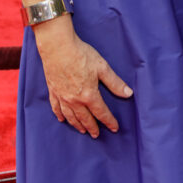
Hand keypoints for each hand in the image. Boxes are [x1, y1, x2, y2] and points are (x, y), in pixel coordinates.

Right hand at [34, 16, 132, 137]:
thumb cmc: (82, 55)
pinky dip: (60, 116)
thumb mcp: (102, 67)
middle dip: (92, 127)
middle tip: (96, 134)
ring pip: (70, 117)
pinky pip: (56, 108)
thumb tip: (129, 93)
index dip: (109, 121)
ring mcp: (62, 97)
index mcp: (89, 95)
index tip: (114, 128)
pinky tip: (62, 119)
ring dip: (77, 125)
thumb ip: (115, 82)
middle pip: (85, 118)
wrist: (58, 48)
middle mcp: (75, 100)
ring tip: (82, 131)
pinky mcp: (53, 91)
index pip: (101, 112)